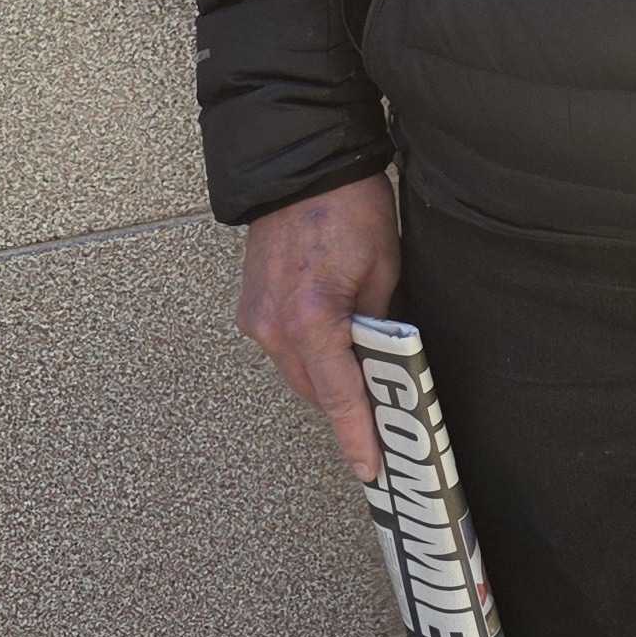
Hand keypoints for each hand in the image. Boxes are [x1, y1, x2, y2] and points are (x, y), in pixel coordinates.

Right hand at [235, 175, 402, 481]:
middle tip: (384, 424)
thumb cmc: (349, 207)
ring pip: (298, 374)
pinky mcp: (251, 308)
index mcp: (312, 320)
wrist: (301, 166)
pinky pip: (285, 351)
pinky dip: (310, 357)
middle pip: (317, 393)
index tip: (373, 470)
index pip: (341, 397)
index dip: (358, 437)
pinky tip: (335, 348)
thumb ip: (379, 326)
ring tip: (364, 384)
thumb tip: (384, 363)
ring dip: (329, 382)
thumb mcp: (384, 269)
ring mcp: (257, 319)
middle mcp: (275, 328)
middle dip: (349, 410)